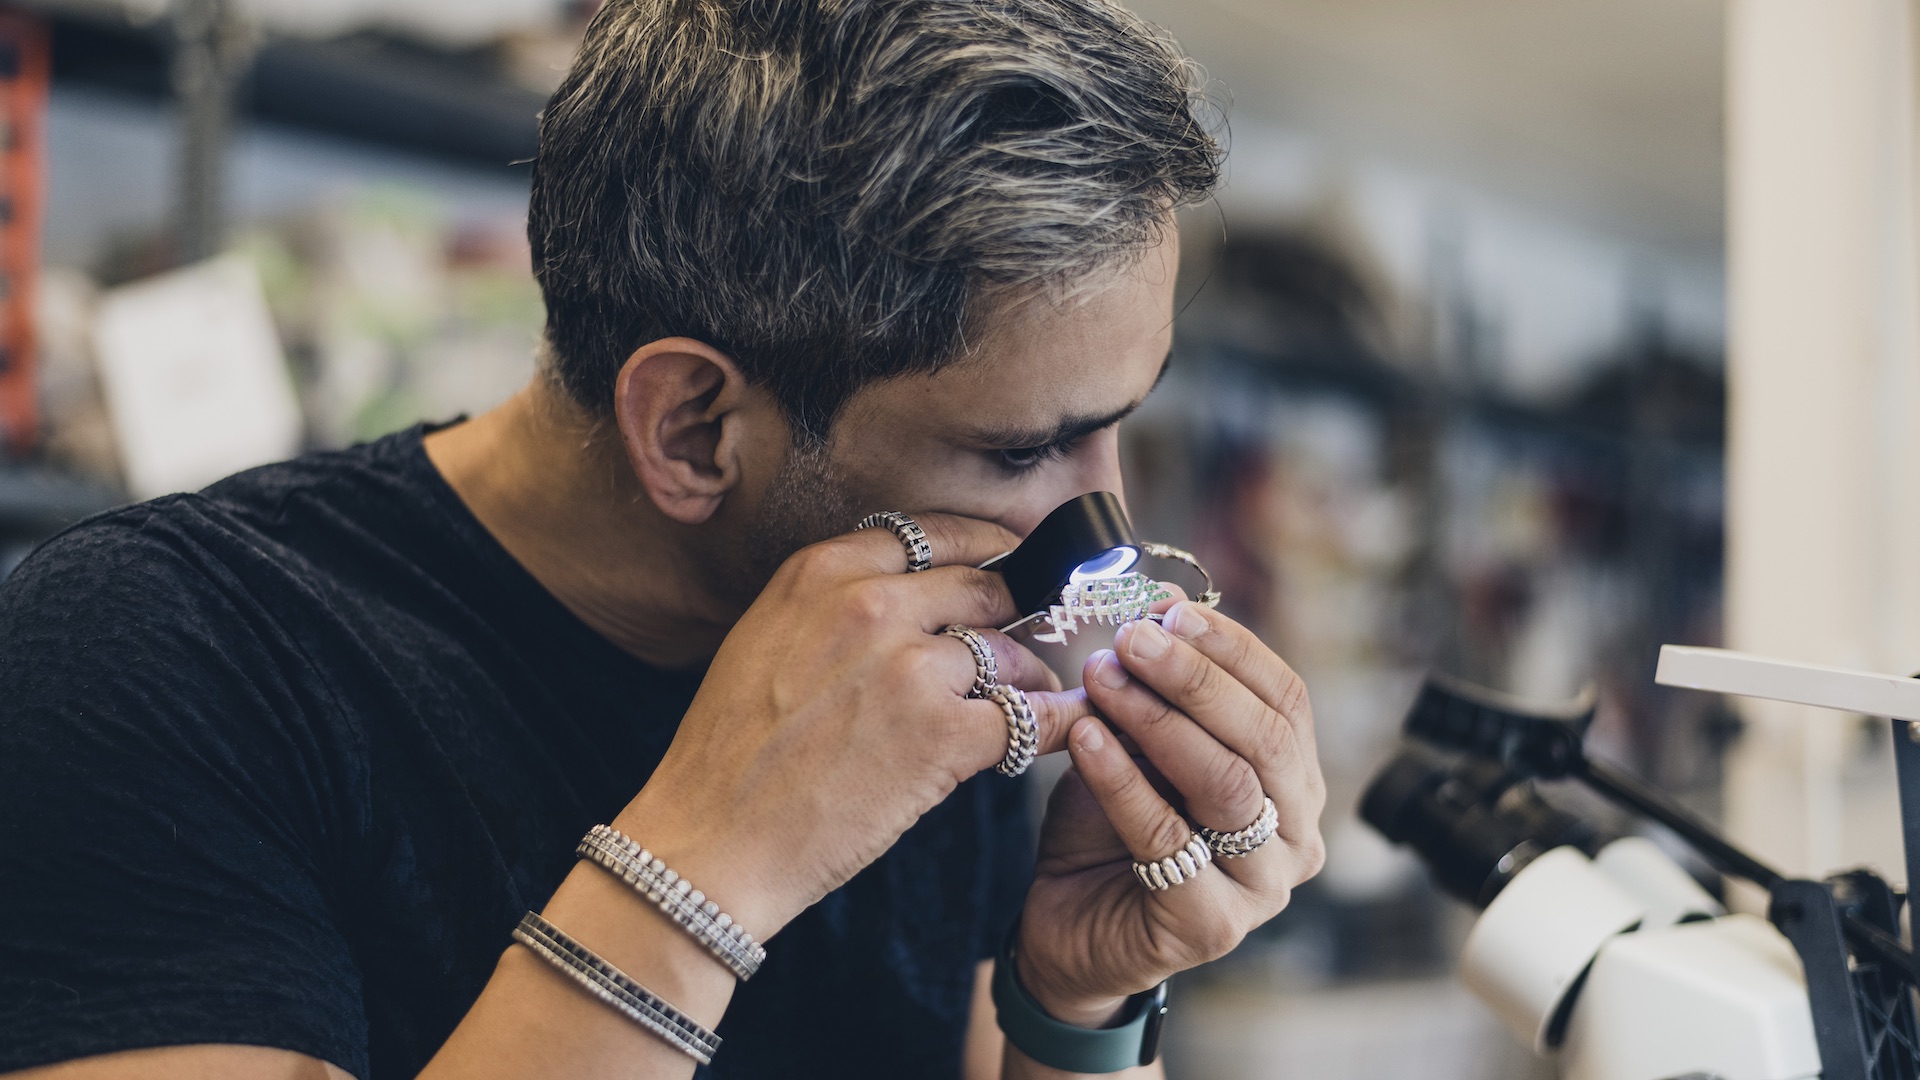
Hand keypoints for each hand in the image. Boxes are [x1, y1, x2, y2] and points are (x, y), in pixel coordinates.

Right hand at [613, 513, 1087, 937]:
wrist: (712, 839)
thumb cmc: (730, 752)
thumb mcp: (765, 638)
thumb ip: (833, 605)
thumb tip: (908, 599)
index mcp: (821, 573)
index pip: (932, 534)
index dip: (983, 548)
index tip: (1007, 559)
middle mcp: (870, 605)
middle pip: (982, 588)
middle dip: (1013, 613)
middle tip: (1031, 634)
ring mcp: (911, 668)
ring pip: (1007, 653)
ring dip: (1026, 678)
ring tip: (1029, 698)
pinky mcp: (943, 735)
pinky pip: (1030, 717)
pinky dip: (1053, 725)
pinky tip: (1059, 731)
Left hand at [1015, 590, 1325, 1026]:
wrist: (1068, 924)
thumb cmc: (1112, 828)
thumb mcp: (1138, 744)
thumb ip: (1158, 688)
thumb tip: (1160, 599)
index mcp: (1295, 782)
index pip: (1286, 699)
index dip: (1230, 648)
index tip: (1168, 609)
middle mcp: (1297, 834)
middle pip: (1264, 738)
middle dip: (1195, 678)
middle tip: (1131, 638)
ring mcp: (1263, 887)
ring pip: (1225, 784)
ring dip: (1157, 720)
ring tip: (1100, 677)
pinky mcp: (1211, 925)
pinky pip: (1166, 836)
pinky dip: (1121, 779)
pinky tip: (1083, 738)